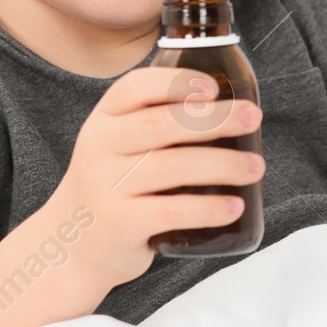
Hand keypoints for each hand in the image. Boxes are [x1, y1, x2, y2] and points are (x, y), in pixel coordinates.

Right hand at [44, 67, 263, 290]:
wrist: (70, 244)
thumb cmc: (113, 184)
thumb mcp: (119, 144)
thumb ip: (158, 122)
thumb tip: (234, 108)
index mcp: (104, 119)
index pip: (135, 87)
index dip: (176, 82)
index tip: (214, 87)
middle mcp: (100, 147)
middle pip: (162, 124)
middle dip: (216, 118)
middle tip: (253, 119)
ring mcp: (106, 187)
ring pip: (173, 166)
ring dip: (224, 164)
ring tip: (255, 167)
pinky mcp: (119, 224)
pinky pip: (171, 212)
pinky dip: (208, 208)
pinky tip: (234, 206)